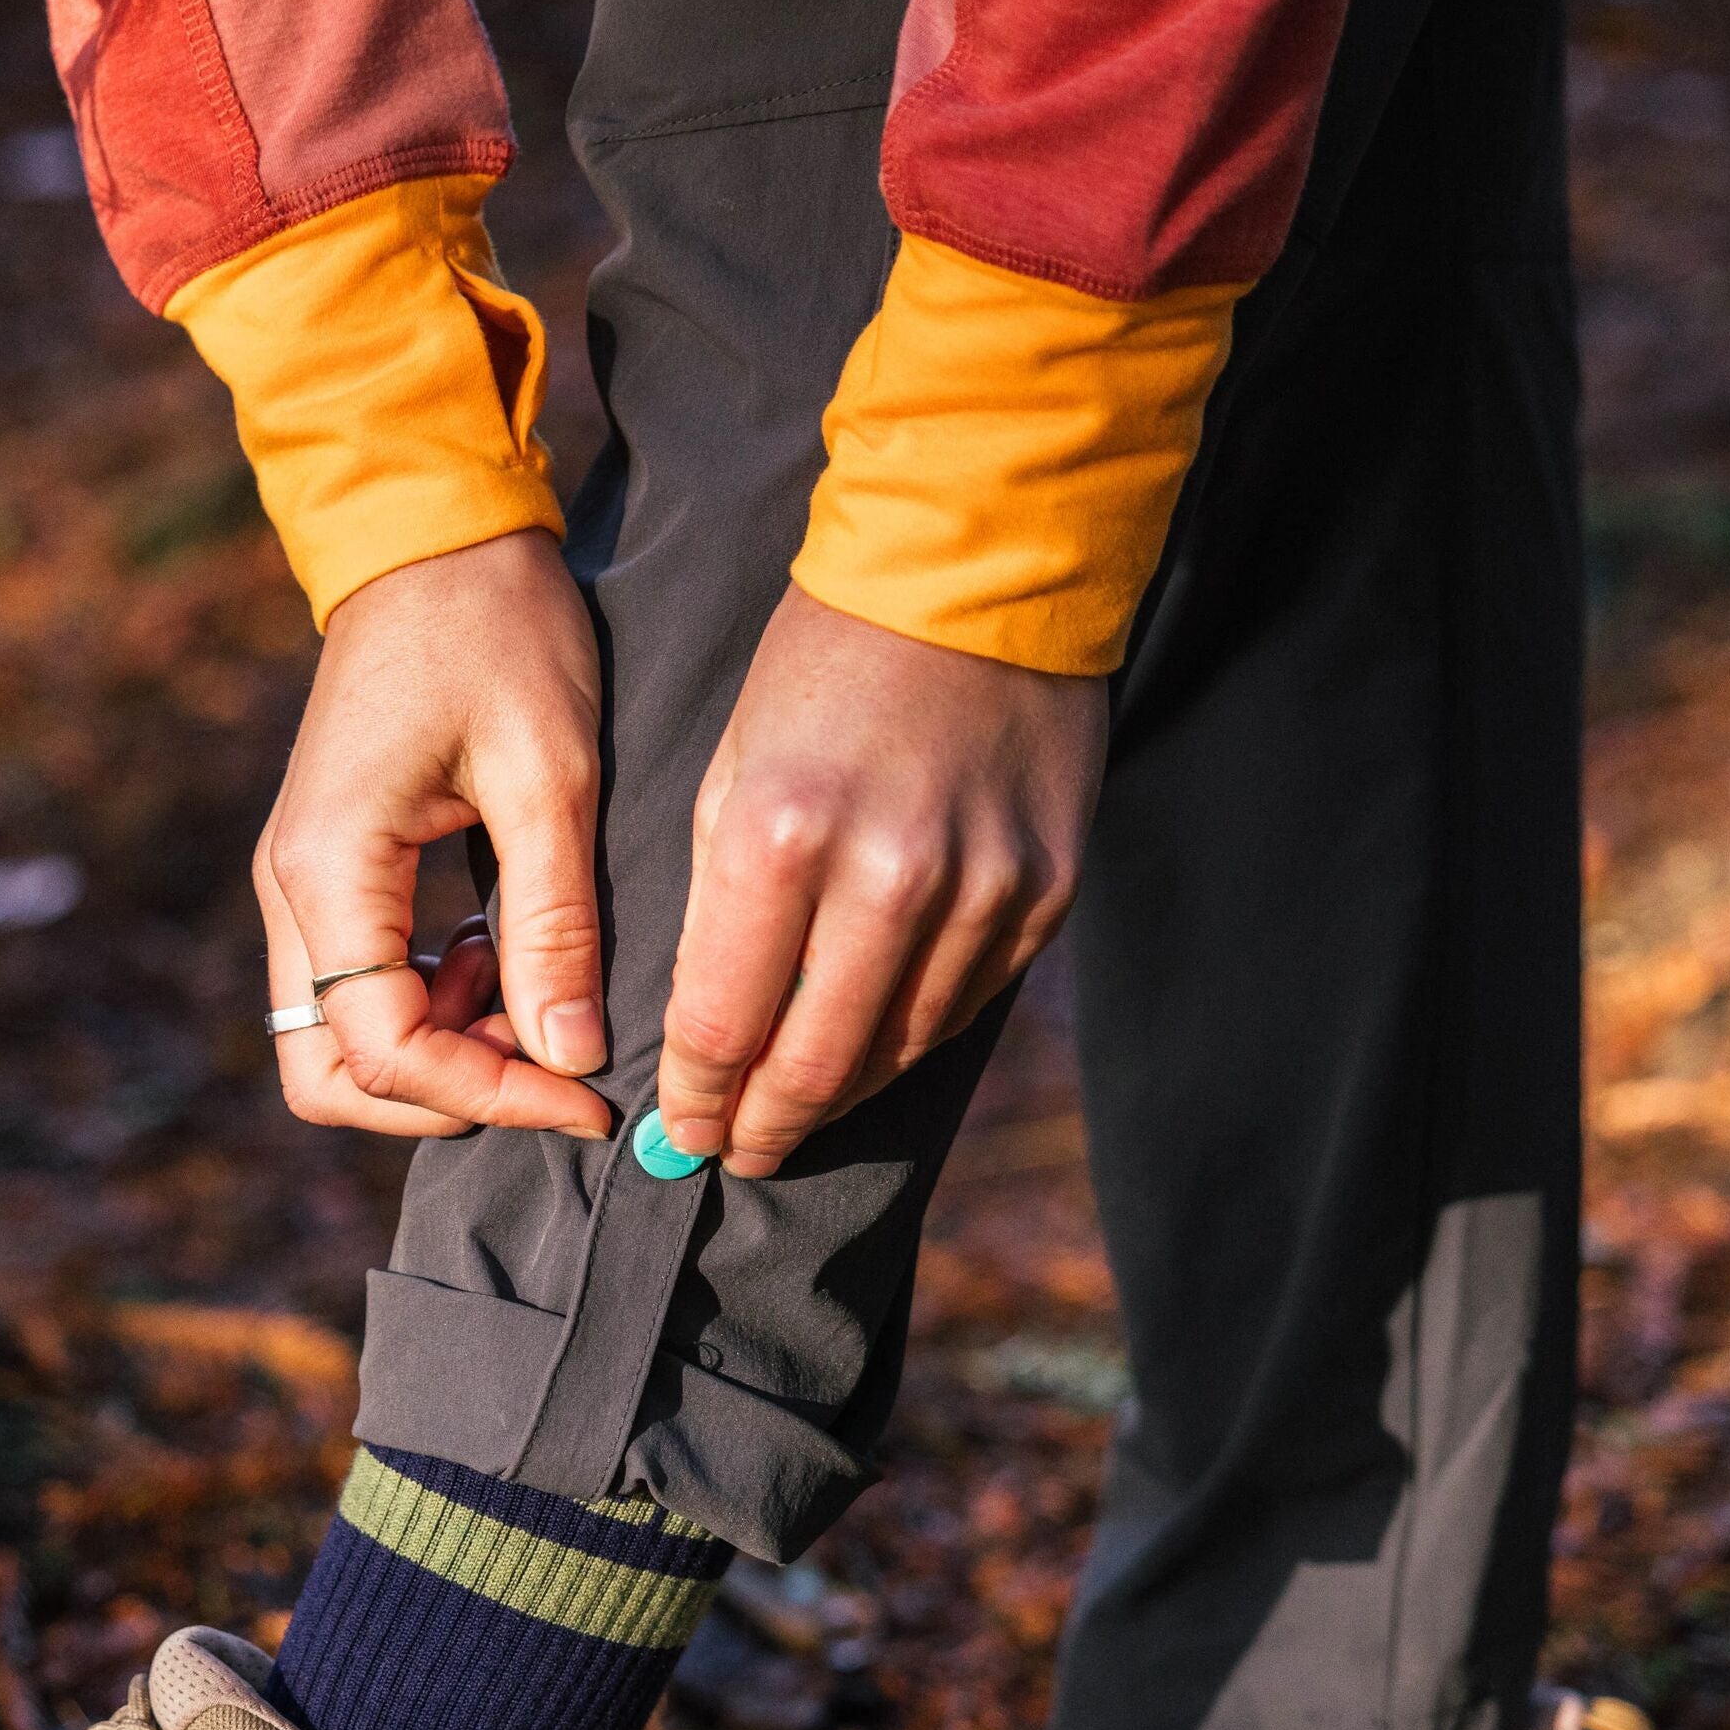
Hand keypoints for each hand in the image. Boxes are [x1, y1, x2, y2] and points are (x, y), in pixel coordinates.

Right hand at [256, 531, 612, 1139]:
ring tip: (534, 985)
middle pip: (334, 1074)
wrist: (436, 532)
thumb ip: (553, 925)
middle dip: (448, 1095)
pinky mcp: (333, 871)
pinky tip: (507, 950)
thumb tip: (569, 1056)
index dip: (490, 1096)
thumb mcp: (550, 776)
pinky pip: (366, 985)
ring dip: (444, 1051)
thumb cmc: (495, 629)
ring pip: (346, 1040)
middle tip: (553, 1063)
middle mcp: (290, 889)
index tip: (588, 1098)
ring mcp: (303, 882)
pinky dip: (437, 1003)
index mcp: (328, 868)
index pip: (386, 1049)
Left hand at [659, 585, 1106, 1176]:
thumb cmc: (826, 664)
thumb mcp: (732, 767)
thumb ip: (718, 905)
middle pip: (815, 1065)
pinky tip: (876, 1045)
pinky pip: (968, 1002)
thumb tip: (710, 1032)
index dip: (698, 1098)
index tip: (684, 1131)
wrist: (980, 577)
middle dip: (764, 1127)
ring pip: (899, 1048)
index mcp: (780, 836)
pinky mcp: (1045, 892)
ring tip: (799, 1111)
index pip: (722, 1022)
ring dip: (840, 1094)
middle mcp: (887, 877)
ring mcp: (982, 891)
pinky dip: (912, 1036)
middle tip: (738, 1152)